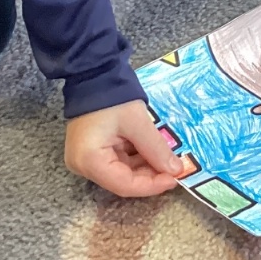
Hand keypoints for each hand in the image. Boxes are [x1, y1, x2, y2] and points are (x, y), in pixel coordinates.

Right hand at [65, 100, 186, 196]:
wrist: (94, 74)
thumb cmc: (114, 98)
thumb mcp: (138, 123)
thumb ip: (156, 149)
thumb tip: (177, 170)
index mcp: (90, 161)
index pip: (124, 185)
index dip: (152, 185)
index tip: (175, 178)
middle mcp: (83, 166)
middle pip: (123, 181)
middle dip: (151, 175)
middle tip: (175, 169)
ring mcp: (87, 159)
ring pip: (122, 172)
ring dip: (146, 167)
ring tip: (167, 159)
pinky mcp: (93, 151)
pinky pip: (118, 161)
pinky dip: (137, 158)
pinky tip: (154, 152)